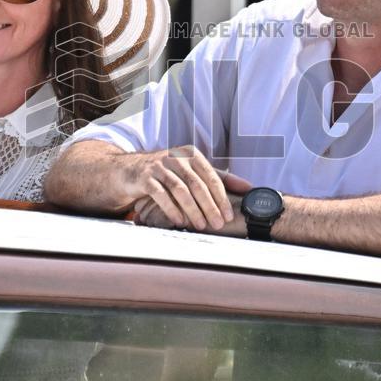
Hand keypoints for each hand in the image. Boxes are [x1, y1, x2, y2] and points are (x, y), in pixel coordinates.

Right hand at [133, 157, 251, 232]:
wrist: (131, 170)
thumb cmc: (168, 173)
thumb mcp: (192, 171)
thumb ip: (220, 178)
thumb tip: (249, 188)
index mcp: (192, 154)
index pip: (212, 177)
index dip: (221, 197)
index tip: (228, 216)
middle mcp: (176, 157)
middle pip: (198, 184)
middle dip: (210, 206)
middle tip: (218, 225)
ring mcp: (159, 166)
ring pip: (180, 189)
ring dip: (192, 210)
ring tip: (200, 226)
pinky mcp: (145, 177)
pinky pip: (161, 194)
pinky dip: (171, 208)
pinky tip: (180, 221)